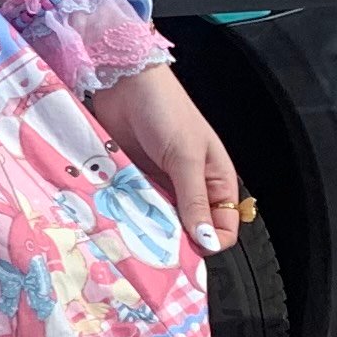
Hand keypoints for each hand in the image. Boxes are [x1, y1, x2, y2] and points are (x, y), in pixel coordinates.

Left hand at [88, 64, 240, 257]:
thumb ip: (194, 199)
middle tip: (151, 250)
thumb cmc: (166, 111)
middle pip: (186, 229)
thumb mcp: (185, 157)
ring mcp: (159, 184)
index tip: (185, 253)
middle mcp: (189, 188)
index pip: (223, 227)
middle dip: (172, 241)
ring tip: (129, 235)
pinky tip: (113, 218)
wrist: (126, 83)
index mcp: (215, 182)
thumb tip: (207, 242)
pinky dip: (124, 213)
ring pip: (156, 221)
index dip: (209, 243)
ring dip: (144, 228)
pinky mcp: (132, 179)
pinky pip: (130, 205)